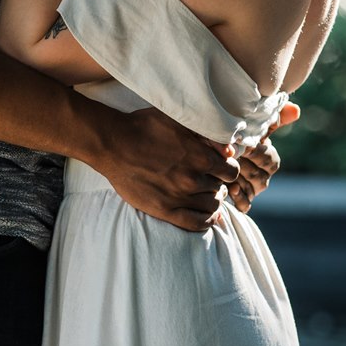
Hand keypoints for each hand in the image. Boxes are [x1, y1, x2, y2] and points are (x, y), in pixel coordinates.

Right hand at [97, 106, 239, 231]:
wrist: (113, 144)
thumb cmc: (144, 127)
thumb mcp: (179, 121)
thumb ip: (207, 135)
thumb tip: (229, 150)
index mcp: (199, 157)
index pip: (231, 172)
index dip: (227, 169)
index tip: (219, 168)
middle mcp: (192, 179)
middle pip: (220, 189)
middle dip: (217, 184)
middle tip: (208, 181)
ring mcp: (178, 197)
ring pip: (212, 207)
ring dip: (212, 201)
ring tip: (204, 196)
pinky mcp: (164, 211)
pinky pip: (195, 223)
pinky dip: (206, 222)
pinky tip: (206, 217)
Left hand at [228, 102, 298, 212]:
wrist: (212, 154)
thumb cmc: (236, 138)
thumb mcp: (252, 127)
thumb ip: (272, 120)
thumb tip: (297, 110)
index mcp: (270, 160)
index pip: (270, 160)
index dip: (258, 153)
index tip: (245, 145)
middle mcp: (264, 177)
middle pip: (259, 175)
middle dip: (245, 166)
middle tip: (231, 158)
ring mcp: (254, 191)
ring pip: (252, 189)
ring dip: (239, 181)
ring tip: (226, 173)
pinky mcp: (242, 201)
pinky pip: (246, 204)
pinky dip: (239, 198)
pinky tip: (229, 189)